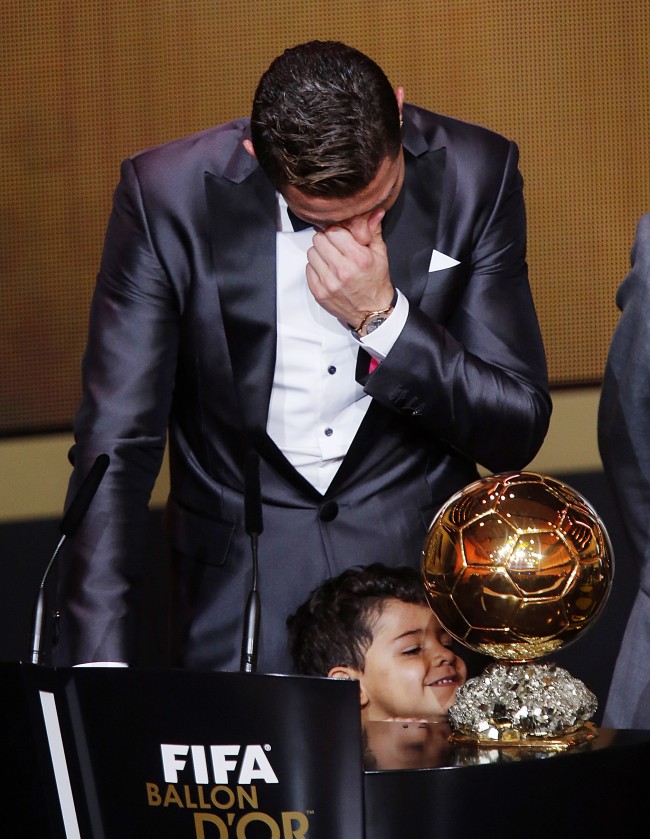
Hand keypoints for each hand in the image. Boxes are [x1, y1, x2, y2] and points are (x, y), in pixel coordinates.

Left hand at [305, 208, 393, 327]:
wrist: (372, 311)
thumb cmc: (376, 283)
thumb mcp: (380, 255)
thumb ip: (373, 231)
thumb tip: (375, 211)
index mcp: (359, 259)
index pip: (334, 231)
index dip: (336, 232)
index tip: (340, 237)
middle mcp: (343, 271)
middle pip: (319, 240)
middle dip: (326, 241)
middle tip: (335, 248)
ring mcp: (329, 283)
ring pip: (311, 253)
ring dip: (320, 254)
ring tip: (331, 260)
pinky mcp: (319, 292)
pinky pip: (308, 269)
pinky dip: (316, 268)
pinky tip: (327, 272)